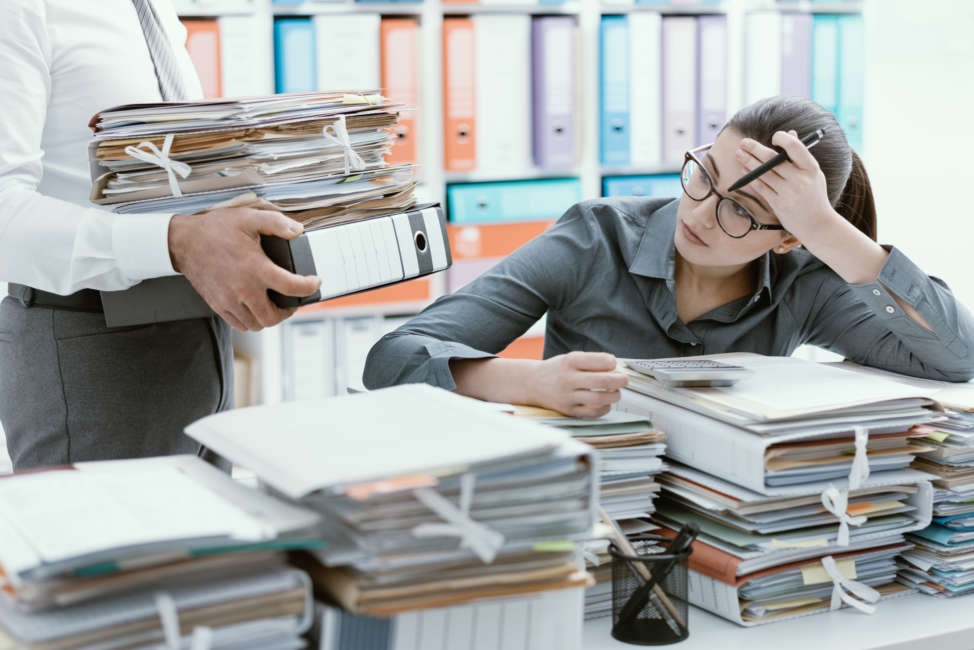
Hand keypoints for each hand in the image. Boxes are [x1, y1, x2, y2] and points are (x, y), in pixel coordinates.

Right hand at [168, 207, 320, 330]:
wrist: (183, 241)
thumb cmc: (215, 229)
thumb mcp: (248, 218)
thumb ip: (276, 223)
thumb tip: (298, 231)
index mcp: (256, 269)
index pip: (292, 288)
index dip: (309, 287)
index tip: (315, 282)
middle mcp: (244, 290)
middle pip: (274, 317)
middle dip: (289, 311)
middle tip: (292, 300)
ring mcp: (230, 301)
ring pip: (258, 324)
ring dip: (270, 317)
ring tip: (274, 305)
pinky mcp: (219, 306)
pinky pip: (240, 324)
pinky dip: (252, 320)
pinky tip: (255, 308)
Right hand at [527, 351, 628, 417]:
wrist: (532, 383)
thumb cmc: (557, 369)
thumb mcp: (570, 358)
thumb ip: (591, 362)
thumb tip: (616, 370)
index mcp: (570, 362)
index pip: (600, 361)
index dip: (612, 363)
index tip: (613, 365)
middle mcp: (568, 379)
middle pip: (602, 381)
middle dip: (620, 380)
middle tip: (624, 380)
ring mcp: (567, 397)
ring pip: (599, 399)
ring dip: (614, 396)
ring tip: (615, 393)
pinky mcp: (568, 410)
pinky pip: (592, 413)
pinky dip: (604, 408)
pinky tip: (605, 403)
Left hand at [734, 130, 838, 241]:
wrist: (818, 225)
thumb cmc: (814, 195)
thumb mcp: (813, 174)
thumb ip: (800, 155)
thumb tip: (789, 133)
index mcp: (811, 168)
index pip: (795, 147)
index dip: (783, 139)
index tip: (774, 137)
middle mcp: (800, 179)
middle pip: (773, 160)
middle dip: (755, 149)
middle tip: (743, 142)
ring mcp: (788, 193)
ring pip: (763, 173)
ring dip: (748, 162)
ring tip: (738, 154)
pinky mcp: (778, 204)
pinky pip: (760, 187)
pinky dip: (750, 178)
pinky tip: (743, 171)